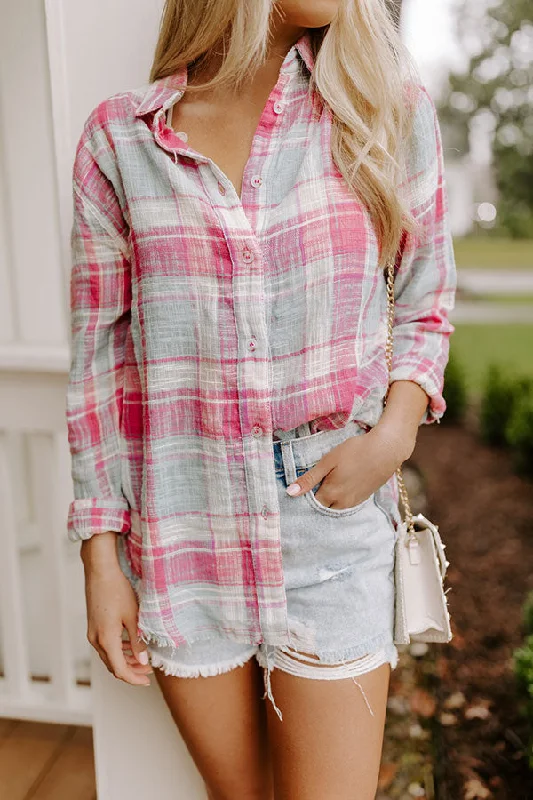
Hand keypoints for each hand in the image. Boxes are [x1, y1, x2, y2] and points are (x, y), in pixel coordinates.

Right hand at [82, 533, 151, 685]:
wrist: (100, 571)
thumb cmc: (117, 590)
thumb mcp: (133, 616)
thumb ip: (138, 641)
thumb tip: (143, 661)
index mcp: (106, 640)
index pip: (120, 669)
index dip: (134, 679)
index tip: (147, 681)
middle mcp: (96, 639)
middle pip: (113, 665)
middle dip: (131, 671)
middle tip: (148, 672)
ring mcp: (92, 633)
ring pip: (109, 656)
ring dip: (125, 661)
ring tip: (142, 660)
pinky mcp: (93, 625)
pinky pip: (106, 645)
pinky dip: (118, 650)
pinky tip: (131, 645)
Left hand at [285, 426, 412, 509]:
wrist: (386, 450)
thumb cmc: (355, 451)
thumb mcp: (328, 461)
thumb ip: (309, 478)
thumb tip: (290, 493)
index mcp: (331, 494)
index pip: (311, 504)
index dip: (306, 496)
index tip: (303, 486)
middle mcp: (342, 503)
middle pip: (323, 507)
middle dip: (317, 499)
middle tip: (315, 483)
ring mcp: (355, 502)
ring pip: (336, 507)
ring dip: (330, 499)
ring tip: (328, 482)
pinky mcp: (364, 497)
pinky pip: (347, 503)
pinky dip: (341, 497)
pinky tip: (343, 482)